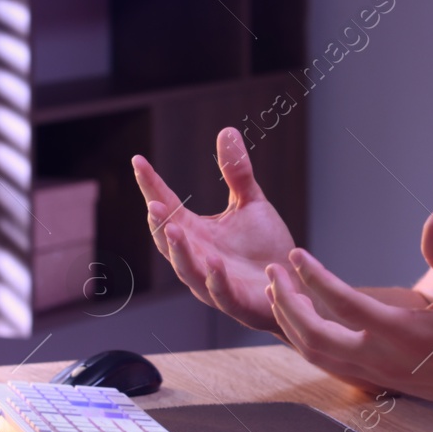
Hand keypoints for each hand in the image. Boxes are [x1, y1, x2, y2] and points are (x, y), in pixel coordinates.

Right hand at [132, 128, 297, 333]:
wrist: (294, 283)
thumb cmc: (266, 248)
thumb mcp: (251, 203)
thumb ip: (236, 172)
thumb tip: (226, 130)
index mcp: (197, 233)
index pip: (168, 207)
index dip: (151, 186)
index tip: (138, 161)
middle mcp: (198, 258)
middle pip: (169, 241)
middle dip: (158, 224)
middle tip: (153, 204)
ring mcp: (214, 282)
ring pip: (188, 269)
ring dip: (179, 251)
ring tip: (173, 230)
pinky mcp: (237, 302)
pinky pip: (221, 293)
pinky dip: (216, 279)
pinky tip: (215, 262)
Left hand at [265, 209, 432, 410]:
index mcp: (402, 333)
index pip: (343, 305)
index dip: (314, 279)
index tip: (296, 255)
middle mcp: (382, 358)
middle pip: (314, 337)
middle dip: (286, 304)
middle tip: (273, 272)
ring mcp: (376, 373)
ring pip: (315, 355)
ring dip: (291, 324)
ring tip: (278, 292)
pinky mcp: (376, 381)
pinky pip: (327, 363)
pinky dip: (306, 340)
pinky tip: (301, 319)